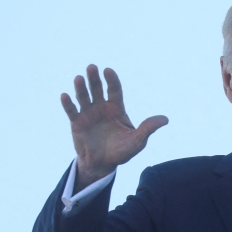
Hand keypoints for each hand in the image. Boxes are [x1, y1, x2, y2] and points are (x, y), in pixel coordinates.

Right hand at [61, 64, 167, 190]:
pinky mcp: (77, 123)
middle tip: (92, 67)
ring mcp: (88, 114)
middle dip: (95, 78)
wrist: (103, 164)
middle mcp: (101, 108)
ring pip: (84, 97)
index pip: (114, 90)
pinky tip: (65, 95)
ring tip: (79, 78)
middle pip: (98, 89)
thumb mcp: (138, 141)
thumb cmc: (122, 151)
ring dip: (81, 88)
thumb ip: (148, 128)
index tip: (108, 71)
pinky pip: (72, 111)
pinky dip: (68, 104)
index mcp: (116, 108)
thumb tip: (165, 119)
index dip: (112, 80)